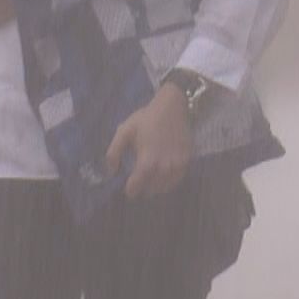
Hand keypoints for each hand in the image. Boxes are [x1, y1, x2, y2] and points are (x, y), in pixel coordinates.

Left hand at [104, 84, 191, 198]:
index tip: (128, 192)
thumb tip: (112, 171)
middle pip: (152, 188)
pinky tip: (164, 180)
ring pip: (166, 186)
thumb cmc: (146, 118)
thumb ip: (114, 152)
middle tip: (138, 188)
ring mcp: (176, 164)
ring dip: (156, 188)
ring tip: (150, 186)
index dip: (131, 190)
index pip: (137, 184)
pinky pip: (178, 179)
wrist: (172, 107)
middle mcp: (163, 166)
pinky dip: (169, 183)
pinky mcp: (186, 160)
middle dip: (144, 190)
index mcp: (147, 160)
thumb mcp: (124, 131)